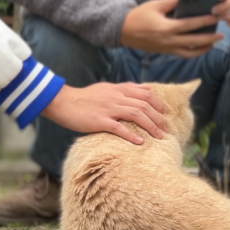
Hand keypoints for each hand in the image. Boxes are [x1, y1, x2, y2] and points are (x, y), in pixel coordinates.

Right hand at [41, 83, 166, 144]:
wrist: (63, 102)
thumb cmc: (85, 98)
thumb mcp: (107, 88)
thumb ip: (127, 88)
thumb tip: (147, 89)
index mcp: (118, 90)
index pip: (145, 94)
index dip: (157, 104)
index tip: (164, 114)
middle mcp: (116, 97)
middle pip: (144, 105)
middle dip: (157, 118)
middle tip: (165, 129)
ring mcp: (108, 109)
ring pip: (135, 115)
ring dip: (150, 126)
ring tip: (158, 136)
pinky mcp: (99, 121)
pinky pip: (119, 128)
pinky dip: (131, 135)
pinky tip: (140, 142)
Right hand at [121, 0, 223, 58]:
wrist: (123, 31)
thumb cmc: (138, 16)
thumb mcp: (154, 5)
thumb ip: (171, 1)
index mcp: (166, 28)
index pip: (190, 25)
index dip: (204, 21)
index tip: (215, 17)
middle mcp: (168, 41)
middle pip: (194, 42)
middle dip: (209, 39)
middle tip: (221, 35)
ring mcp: (167, 48)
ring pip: (189, 53)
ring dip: (202, 49)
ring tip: (212, 43)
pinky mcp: (165, 52)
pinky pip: (182, 54)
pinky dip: (192, 52)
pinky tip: (199, 47)